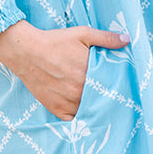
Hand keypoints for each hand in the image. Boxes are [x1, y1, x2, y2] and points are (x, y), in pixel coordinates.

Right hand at [0, 20, 130, 119]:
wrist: (25, 51)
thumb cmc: (54, 42)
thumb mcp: (82, 34)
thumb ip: (106, 38)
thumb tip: (126, 39)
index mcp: (89, 74)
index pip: (111, 87)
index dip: (116, 88)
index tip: (120, 88)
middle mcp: (80, 91)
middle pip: (100, 100)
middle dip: (105, 98)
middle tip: (110, 97)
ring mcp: (68, 102)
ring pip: (88, 111)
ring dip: (93, 108)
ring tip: (98, 105)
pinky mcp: (56, 109)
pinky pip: (73, 119)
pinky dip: (78, 116)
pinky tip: (81, 109)